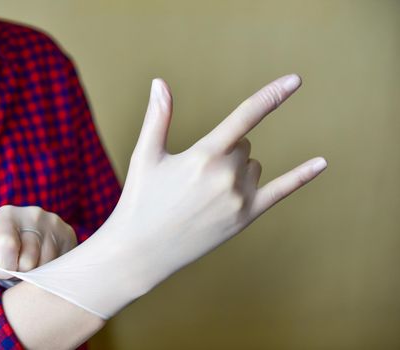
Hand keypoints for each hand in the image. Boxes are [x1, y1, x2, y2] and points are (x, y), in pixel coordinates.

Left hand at [0, 205, 76, 280]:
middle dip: (20, 274)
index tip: (0, 270)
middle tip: (17, 268)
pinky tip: (42, 265)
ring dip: (36, 275)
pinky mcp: (69, 235)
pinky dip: (50, 272)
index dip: (2, 267)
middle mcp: (33, 214)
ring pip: (46, 267)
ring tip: (29, 266)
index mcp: (6, 215)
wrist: (24, 236)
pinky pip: (61, 266)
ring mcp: (54, 223)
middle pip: (28, 261)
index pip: (6, 246)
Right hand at [105, 74, 326, 280]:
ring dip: (236, 169)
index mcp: (203, 156)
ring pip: (253, 165)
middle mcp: (226, 175)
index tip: (296, 79)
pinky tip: (322, 163)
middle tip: (195, 176)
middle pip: (243, 144)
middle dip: (224, 150)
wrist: (142, 251)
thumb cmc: (141, 200)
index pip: (244, 117)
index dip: (271, 95)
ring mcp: (239, 199)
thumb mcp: (145, 156)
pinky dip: (302, 176)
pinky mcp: (246, 218)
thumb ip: (158, 117)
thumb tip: (159, 82)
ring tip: (204, 193)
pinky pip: (281, 191)